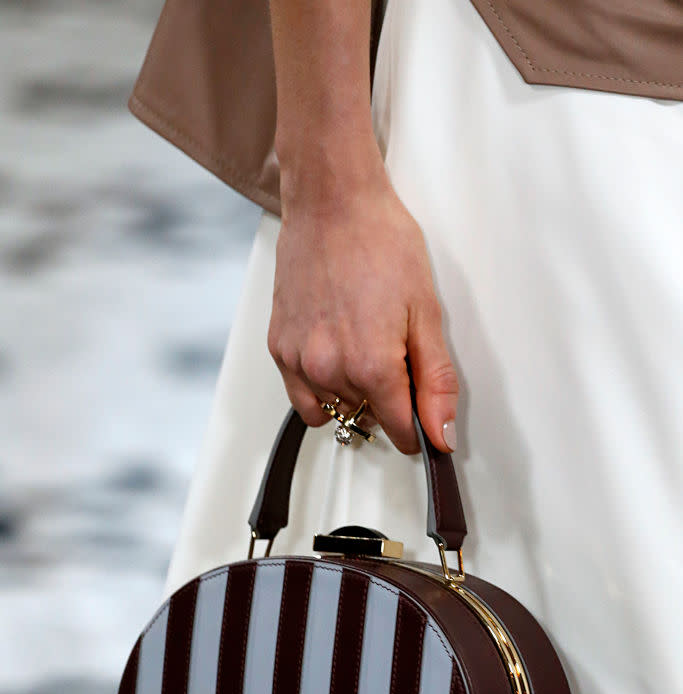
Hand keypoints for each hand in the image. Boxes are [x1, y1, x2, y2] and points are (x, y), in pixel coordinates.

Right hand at [267, 172, 458, 453]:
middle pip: (369, 420)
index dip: (418, 427)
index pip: (401, 431)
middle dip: (389, 401)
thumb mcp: (426, 312)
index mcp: (372, 365)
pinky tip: (336, 356)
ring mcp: (300, 361)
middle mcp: (330, 370)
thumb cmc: (381, 243)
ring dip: (355, 396)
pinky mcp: (279, 349)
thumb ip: (436, 380)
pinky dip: (322, 390)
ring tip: (364, 348)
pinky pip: (303, 398)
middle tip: (396, 353)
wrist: (332, 203)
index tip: (422, 416)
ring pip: (336, 411)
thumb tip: (441, 433)